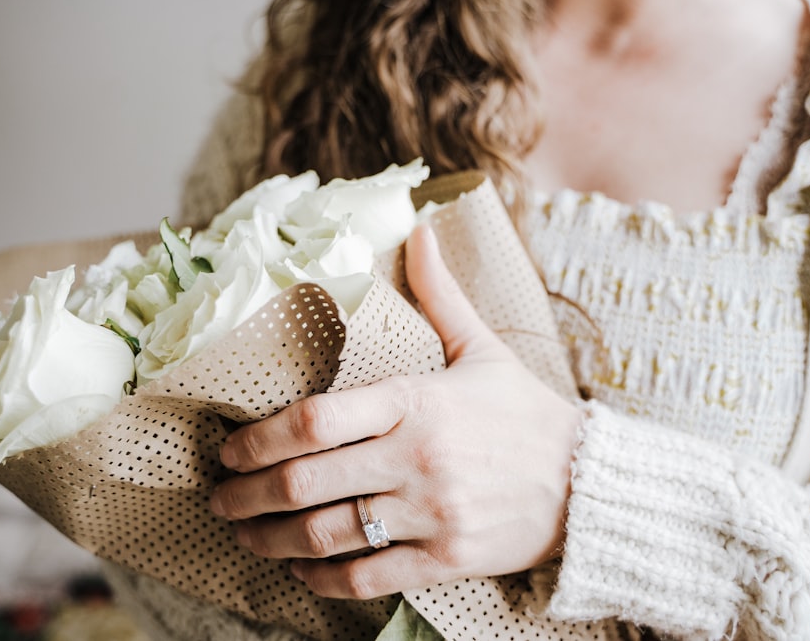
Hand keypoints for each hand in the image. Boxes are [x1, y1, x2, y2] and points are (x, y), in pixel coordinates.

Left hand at [209, 224, 581, 598]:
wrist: (590, 482)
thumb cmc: (524, 413)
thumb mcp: (483, 348)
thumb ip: (441, 295)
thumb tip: (422, 229)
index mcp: (417, 399)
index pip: (317, 419)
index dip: (260, 438)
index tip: (230, 448)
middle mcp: (418, 457)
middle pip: (305, 482)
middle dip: (247, 495)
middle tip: (219, 498)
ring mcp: (433, 512)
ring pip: (327, 535)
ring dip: (272, 539)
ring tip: (244, 535)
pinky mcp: (448, 559)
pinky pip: (368, 576)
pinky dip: (324, 580)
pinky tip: (301, 572)